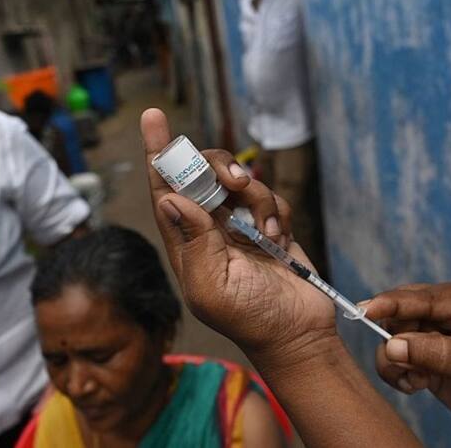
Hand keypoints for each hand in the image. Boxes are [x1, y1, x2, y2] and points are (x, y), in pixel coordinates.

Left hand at [140, 108, 335, 359]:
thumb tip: (170, 200)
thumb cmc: (250, 318)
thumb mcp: (212, 286)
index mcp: (185, 241)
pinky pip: (269, 195)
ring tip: (266, 228)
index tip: (153, 118)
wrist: (297, 332)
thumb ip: (193, 242)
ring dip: (256, 196)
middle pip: (202, 174)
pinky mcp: (268, 223)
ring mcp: (238, 224)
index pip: (165, 189)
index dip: (158, 154)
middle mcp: (207, 227)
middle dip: (218, 169)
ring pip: (239, 181)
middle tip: (235, 183)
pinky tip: (279, 237)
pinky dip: (276, 209)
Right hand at [363, 282, 450, 412]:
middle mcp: (441, 318)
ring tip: (416, 379)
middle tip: (398, 357)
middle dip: (392, 337)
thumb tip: (391, 346)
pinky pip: (396, 363)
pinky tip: (413, 385)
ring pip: (391, 340)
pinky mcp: (427, 363)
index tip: (365, 311)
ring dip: (394, 362)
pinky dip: (397, 375)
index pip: (417, 298)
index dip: (389, 304)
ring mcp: (432, 340)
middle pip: (398, 316)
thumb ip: (436, 352)